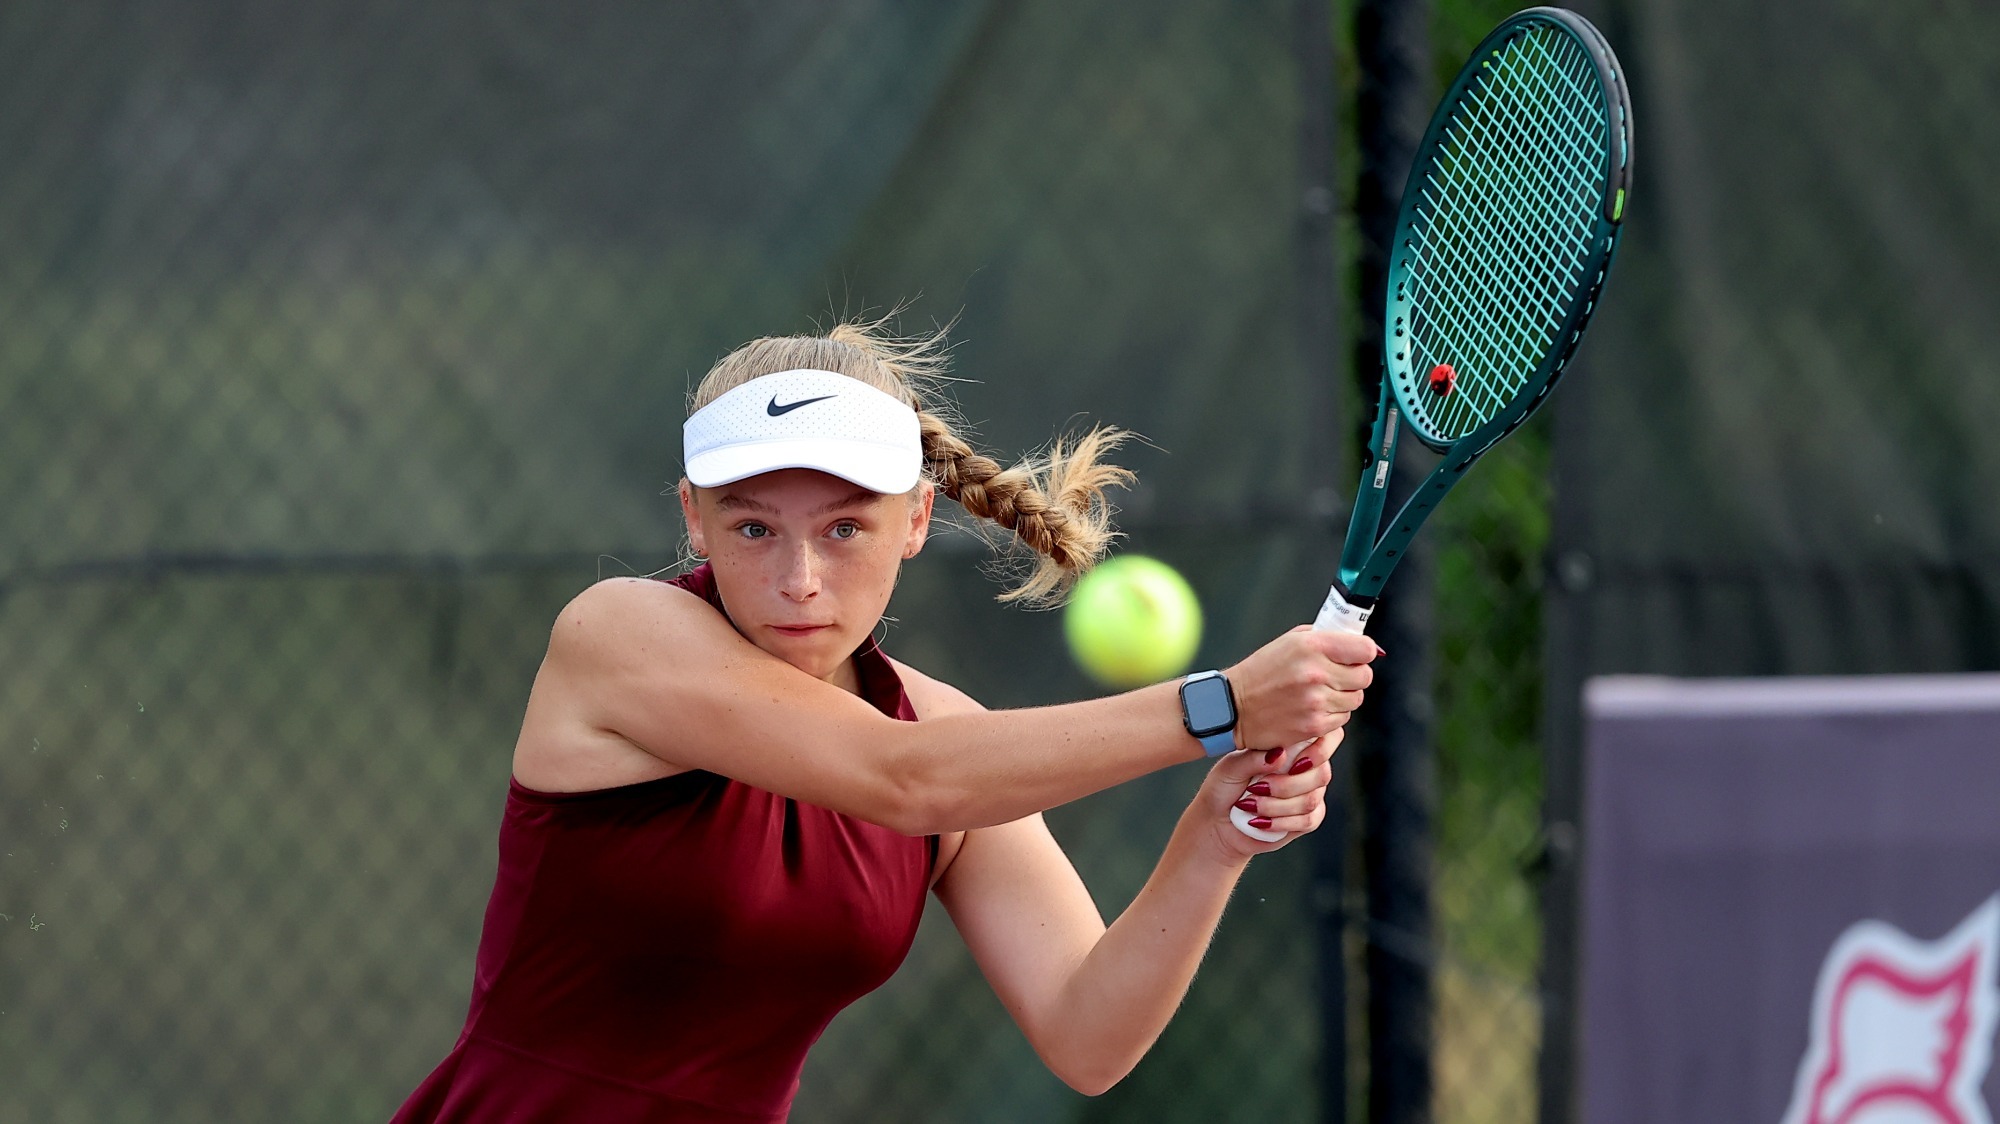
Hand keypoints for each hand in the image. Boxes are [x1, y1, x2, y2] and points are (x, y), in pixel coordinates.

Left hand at [1188, 732, 1341, 859]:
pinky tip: (1260, 821)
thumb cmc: (1224, 788)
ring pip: (1311, 800)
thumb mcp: (1231, 768)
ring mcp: (1309, 794)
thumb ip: (1254, 759)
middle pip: (1320, 774)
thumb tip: (1280, 754)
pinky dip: (1281, 822)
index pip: (1323, 740)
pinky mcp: (1307, 819)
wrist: (1217, 822)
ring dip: (1277, 806)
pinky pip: (1308, 820)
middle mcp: (1305, 768)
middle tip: (1256, 788)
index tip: (1293, 764)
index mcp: (1290, 747)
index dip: (1318, 751)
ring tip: (1250, 805)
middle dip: (1286, 785)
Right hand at [1223, 625, 1376, 752]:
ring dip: (1343, 697)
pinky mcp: (1315, 725)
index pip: (1366, 649)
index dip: (1362, 653)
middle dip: (1353, 676)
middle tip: (1334, 677)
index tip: (1355, 657)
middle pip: (1364, 676)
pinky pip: (1342, 719)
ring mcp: (1317, 701)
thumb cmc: (1261, 672)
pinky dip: (1331, 715)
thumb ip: (1325, 638)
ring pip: (1355, 699)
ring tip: (1318, 694)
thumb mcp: (1289, 641)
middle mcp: (1316, 672)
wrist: (1234, 707)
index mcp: (1312, 645)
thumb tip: (1358, 644)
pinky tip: (1311, 709)